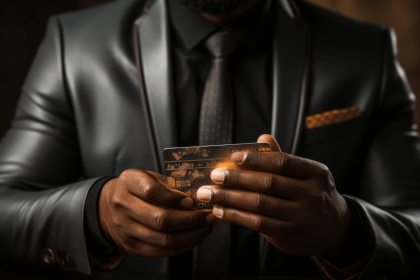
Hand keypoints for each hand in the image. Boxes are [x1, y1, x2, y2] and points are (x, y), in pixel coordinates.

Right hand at [99, 169, 219, 256]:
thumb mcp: (147, 176)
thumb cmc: (135, 189)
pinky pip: (164, 251)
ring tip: (208, 227)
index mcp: (128, 184)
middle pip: (160, 220)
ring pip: (165, 239)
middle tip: (209, 215)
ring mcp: (127, 231)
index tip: (192, 200)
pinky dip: (185, 245)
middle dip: (191, 220)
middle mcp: (124, 208)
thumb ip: (168, 185)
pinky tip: (196, 236)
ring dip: (193, 235)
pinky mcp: (134, 247)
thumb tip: (197, 195)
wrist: (108, 208)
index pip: (151, 192)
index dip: (174, 198)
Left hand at [197, 135, 351, 256]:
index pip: (283, 162)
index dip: (256, 159)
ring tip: (209, 194)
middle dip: (237, 178)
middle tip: (214, 175)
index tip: (233, 158)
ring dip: (230, 198)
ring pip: (260, 204)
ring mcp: (302, 216)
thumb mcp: (307, 174)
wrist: (336, 229)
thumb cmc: (313, 195)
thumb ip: (283, 158)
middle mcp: (311, 194)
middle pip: (268, 183)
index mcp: (316, 173)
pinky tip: (221, 210)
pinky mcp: (290, 235)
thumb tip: (263, 136)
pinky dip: (237, 216)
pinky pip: (258, 223)